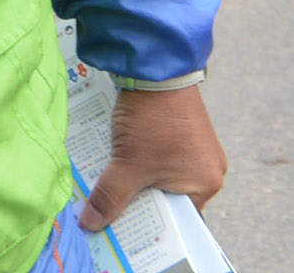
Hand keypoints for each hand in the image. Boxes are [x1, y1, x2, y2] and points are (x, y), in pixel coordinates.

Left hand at [79, 84, 227, 229]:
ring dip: (130, 176)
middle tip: (104, 207)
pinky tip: (109, 156)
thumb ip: (111, 196)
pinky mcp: (177, 130)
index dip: (147, 225)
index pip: (176, 219)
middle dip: (134, 199)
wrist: (156, 69)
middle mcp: (205, 168)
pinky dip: (132, 157)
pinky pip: (153, 154)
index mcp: (205, 184)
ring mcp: (192, 147)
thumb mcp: (128, 164)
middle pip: (164, 196)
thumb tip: (93, 224)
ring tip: (102, 181)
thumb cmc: (153, 120)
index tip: (119, 230)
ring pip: (155, 173)